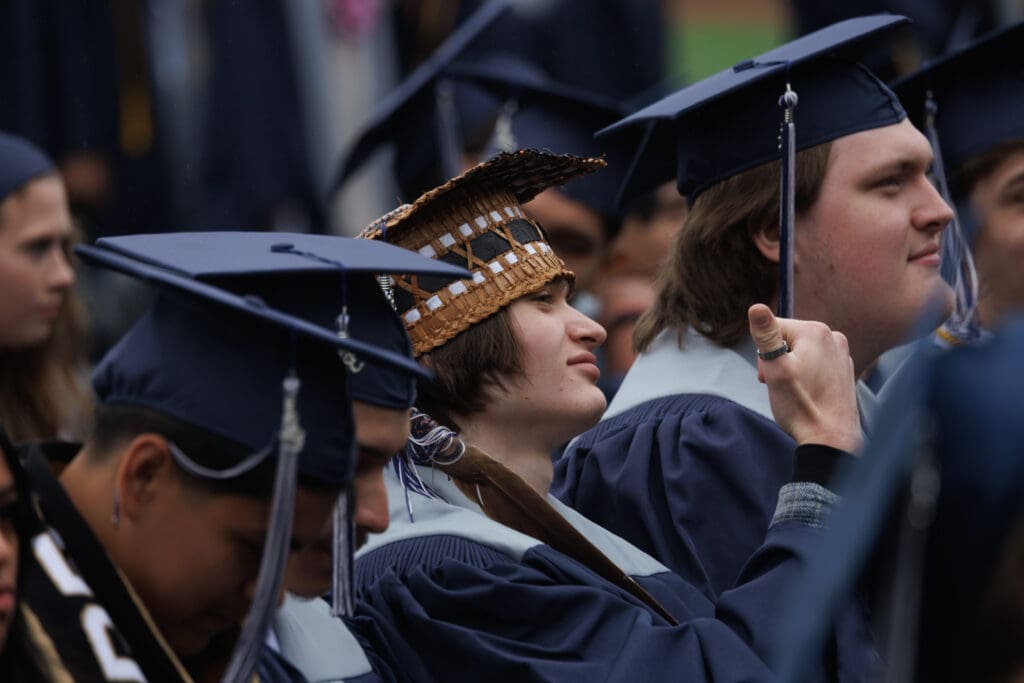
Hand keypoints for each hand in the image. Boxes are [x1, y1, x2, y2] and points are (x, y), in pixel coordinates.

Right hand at [748, 304, 861, 453]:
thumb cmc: (802, 406)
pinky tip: (808, 395)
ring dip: (791, 369)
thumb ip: (766, 335)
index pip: (774, 328)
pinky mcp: (845, 370)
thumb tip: (756, 307)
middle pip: (788, 339)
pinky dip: (807, 376)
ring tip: (795, 392)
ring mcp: (842, 354)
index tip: (770, 375)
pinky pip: (816, 364)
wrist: (831, 439)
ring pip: (801, 353)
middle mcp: (833, 337)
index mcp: (816, 331)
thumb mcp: (775, 369)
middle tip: (781, 385)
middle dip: (778, 360)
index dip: (764, 353)